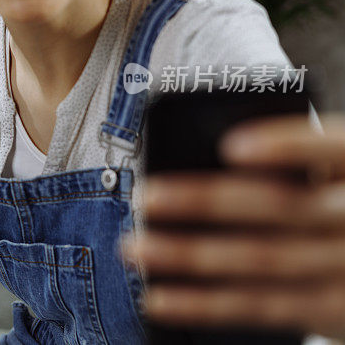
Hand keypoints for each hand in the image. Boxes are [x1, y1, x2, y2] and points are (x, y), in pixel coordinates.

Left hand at [121, 113, 344, 339]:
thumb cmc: (342, 201)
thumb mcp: (336, 174)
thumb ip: (295, 165)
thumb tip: (210, 160)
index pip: (333, 147)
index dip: (286, 146)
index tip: (231, 146)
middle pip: (281, 208)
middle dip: (206, 203)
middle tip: (145, 196)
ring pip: (262, 261)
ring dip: (189, 257)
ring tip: (133, 248)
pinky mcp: (332, 312)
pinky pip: (260, 307)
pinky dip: (204, 305)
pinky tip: (159, 298)